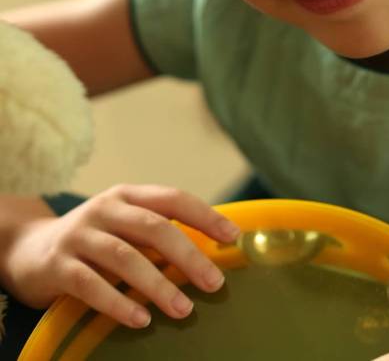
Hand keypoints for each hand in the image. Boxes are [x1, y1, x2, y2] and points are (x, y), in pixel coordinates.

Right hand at [2, 183, 238, 328]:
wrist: (28, 249)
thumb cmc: (93, 241)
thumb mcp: (123, 227)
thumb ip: (156, 234)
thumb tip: (211, 255)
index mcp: (127, 196)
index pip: (172, 198)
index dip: (204, 215)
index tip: (232, 236)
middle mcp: (104, 209)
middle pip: (153, 227)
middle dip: (188, 255)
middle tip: (214, 283)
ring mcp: (80, 235)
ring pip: (125, 256)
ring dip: (157, 284)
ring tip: (183, 309)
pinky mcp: (59, 265)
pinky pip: (91, 284)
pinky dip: (117, 303)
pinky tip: (140, 320)